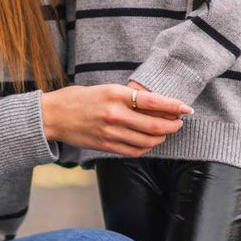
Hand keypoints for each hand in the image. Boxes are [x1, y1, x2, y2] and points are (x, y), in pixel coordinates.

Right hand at [40, 84, 190, 156]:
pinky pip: (134, 151)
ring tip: (165, 132)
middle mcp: (114, 114)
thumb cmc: (78, 99)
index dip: (175, 107)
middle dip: (172, 126)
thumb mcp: (105, 89)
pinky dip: (146, 148)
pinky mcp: (105, 146)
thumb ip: (128, 97)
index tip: (187, 109)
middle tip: (178, 123)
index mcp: (115, 94)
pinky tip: (149, 142)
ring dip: (161, 138)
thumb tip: (156, 104)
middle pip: (154, 126)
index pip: (154, 102)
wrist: (52, 116)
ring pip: (147, 142)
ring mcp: (110, 133)